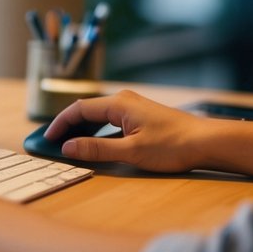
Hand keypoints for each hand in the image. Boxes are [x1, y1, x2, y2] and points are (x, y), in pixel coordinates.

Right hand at [45, 90, 212, 172]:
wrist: (206, 141)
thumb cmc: (172, 145)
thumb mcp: (131, 151)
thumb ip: (97, 149)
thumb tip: (68, 148)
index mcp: (118, 103)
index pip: (79, 109)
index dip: (60, 124)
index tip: (46, 139)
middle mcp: (123, 100)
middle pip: (86, 110)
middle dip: (67, 126)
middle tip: (51, 144)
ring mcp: (133, 107)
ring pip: (98, 115)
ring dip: (81, 129)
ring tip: (67, 145)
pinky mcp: (140, 116)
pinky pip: (109, 120)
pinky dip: (96, 131)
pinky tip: (94, 145)